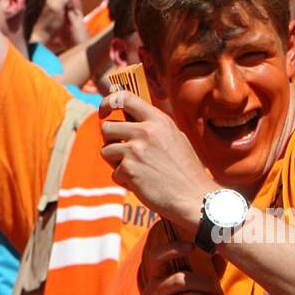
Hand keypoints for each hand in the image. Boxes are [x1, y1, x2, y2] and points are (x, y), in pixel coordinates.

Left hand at [99, 89, 212, 227]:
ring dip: (115, 162)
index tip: (103, 112)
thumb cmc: (184, 170)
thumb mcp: (174, 137)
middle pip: (107, 127)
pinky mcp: (128, 169)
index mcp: (158, 120)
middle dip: (110, 141)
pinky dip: (124, 180)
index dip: (108, 102)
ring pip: (105, 150)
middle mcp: (145, 131)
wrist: (192, 196)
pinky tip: (142, 183)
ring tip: (135, 169)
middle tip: (121, 151)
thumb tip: (130, 120)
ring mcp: (135, 150)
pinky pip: (114, 173)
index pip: (125, 98)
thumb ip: (153, 127)